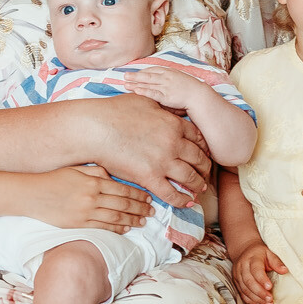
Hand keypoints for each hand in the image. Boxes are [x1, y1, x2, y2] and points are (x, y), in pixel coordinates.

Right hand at [37, 164, 153, 232]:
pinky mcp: (79, 224)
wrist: (32, 194)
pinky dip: (117, 229)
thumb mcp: (75, 168)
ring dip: (133, 220)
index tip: (148, 198)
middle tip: (152, 211)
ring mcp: (86, 213)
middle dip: (140, 208)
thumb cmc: (53, 179)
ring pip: (116, 218)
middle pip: (123, 205)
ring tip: (143, 221)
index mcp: (92, 182)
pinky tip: (127, 228)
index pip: (122, 189)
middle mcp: (92, 197)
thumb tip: (112, 177)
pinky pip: (103, 228)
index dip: (138, 195)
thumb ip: (95, 171)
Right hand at [79, 94, 211, 200]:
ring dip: (198, 185)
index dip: (204, 148)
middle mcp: (173, 143)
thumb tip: (170, 110)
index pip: (198, 138)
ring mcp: (162, 162)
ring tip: (200, 189)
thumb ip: (162, 108)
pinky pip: (171, 193)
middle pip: (199, 158)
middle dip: (205, 168)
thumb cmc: (115, 112)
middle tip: (206, 173)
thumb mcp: (145, 101)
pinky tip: (187, 202)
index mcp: (173, 124)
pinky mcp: (149, 177)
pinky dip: (182, 200)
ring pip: (190, 177)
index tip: (205, 154)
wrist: (95, 128)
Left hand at [120, 67, 213, 111]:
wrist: (199, 96)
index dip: (143, 71)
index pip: (153, 69)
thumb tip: (162, 80)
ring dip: (135, 83)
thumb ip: (170, 78)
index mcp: (170, 72)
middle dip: (135, 75)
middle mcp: (166, 77)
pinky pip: (153, 93)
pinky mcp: (166, 96)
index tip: (136, 73)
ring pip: (148, 83)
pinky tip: (135, 90)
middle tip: (124, 75)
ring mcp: (166, 86)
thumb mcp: (180, 79)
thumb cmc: (191, 89)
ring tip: (125, 83)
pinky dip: (143, 91)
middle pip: (147, 75)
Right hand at [232, 241, 285, 303]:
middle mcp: (242, 267)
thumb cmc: (259, 253)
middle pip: (249, 282)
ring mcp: (237, 275)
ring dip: (256, 298)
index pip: (255, 270)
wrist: (244, 251)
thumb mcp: (269, 253)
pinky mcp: (236, 282)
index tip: (270, 287)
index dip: (262, 280)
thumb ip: (276, 262)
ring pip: (245, 289)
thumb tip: (284, 270)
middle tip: (270, 300)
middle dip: (260, 292)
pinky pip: (242, 293)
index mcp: (252, 258)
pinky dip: (250, 300)